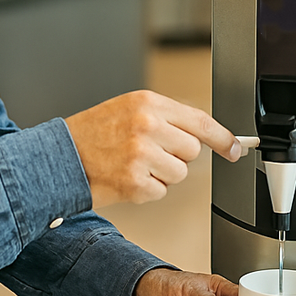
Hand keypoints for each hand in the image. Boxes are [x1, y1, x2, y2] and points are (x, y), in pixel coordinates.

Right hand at [65, 90, 240, 206]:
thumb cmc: (93, 134)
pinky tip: (126, 177)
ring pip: (179, 173)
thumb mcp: (128, 109)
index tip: (236, 149)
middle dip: (176, 155)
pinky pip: (161, 192)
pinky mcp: (136, 183)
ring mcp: (142, 155)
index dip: (223, 138)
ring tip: (133, 164)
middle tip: (148, 152)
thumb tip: (202, 135)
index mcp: (148, 103)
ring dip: (161, 175)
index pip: (199, 120)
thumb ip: (164, 117)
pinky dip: (146, 190)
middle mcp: (147, 126)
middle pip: (192, 150)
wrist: (59, 157)